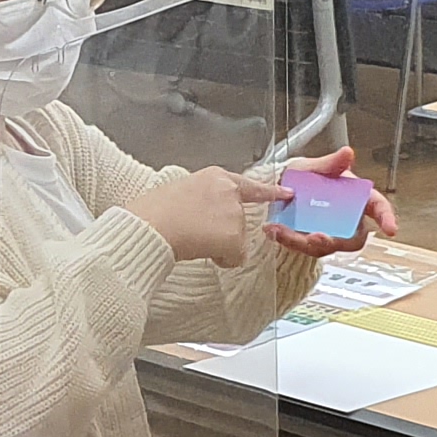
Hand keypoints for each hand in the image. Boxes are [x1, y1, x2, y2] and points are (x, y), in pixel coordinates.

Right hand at [125, 166, 273, 266]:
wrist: (150, 227)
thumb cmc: (152, 211)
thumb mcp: (179, 191)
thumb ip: (199, 197)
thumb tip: (198, 214)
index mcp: (215, 177)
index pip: (250, 185)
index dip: (270, 191)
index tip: (287, 193)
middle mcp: (230, 192)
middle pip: (239, 218)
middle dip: (225, 230)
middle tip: (200, 235)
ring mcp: (234, 215)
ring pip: (236, 239)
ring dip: (220, 245)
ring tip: (191, 240)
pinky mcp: (235, 237)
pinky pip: (235, 257)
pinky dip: (222, 259)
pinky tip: (201, 251)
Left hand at [264, 148, 400, 263]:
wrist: (280, 188)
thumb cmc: (305, 177)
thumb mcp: (314, 166)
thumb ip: (330, 164)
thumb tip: (347, 153)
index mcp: (356, 197)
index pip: (378, 208)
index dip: (387, 218)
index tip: (390, 229)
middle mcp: (347, 219)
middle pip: (353, 238)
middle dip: (336, 241)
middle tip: (317, 236)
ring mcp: (330, 233)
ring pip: (325, 246)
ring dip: (304, 242)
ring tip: (283, 231)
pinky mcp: (310, 243)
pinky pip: (303, 247)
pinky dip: (287, 239)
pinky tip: (274, 230)